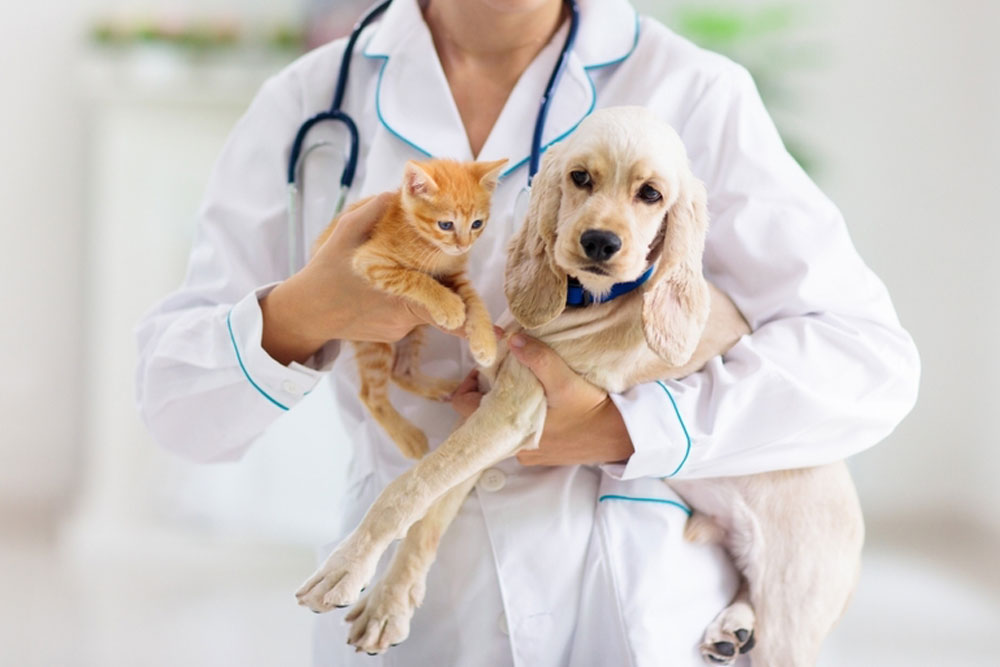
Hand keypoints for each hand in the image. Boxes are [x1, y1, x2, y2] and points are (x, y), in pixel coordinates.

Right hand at [261, 194, 456, 364]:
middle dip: (440, 289)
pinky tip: (378, 297)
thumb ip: (370, 213)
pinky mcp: (392, 336)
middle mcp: (402, 317)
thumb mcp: (345, 235)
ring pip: (424, 309)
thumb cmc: (326, 272)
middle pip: (439, 303)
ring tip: (385, 282)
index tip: (491, 328)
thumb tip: (393, 193)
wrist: (305, 313)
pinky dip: (403, 304)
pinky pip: (409, 317)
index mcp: (397, 291)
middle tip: (428, 273)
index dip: (467, 318)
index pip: (441, 306)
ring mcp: (397, 329)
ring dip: (419, 293)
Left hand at [450, 333, 634, 465]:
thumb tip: (511, 339)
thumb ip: (538, 358)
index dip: (467, 383)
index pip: (463, 407)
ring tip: (521, 378)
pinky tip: (536, 397)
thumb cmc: (592, 411)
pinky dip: (519, 412)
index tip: (486, 365)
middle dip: (489, 388)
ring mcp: (526, 451)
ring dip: (505, 399)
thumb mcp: (565, 380)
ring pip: (499, 421)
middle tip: (505, 367)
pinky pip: (517, 430)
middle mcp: (512, 446)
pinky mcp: (540, 452)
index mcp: (509, 429)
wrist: (620, 437)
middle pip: (481, 413)